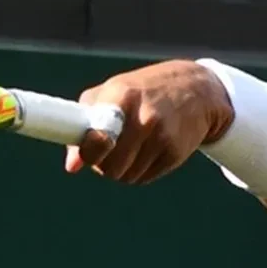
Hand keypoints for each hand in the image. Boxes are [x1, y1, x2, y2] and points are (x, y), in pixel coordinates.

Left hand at [67, 60, 233, 184]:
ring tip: (128, 147)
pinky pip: (144, 178)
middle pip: (110, 166)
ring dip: (121, 169)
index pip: (101, 135)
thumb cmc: (141, 91)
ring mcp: (162, 136)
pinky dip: (139, 171)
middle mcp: (144, 118)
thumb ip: (83, 124)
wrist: (195, 90)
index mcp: (122, 96)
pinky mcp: (176, 153)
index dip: (90, 151)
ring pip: (126, 176)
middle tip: (106, 150)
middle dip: (102, 164)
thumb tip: (71, 166)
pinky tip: (146, 150)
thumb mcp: (110, 92)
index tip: (87, 154)